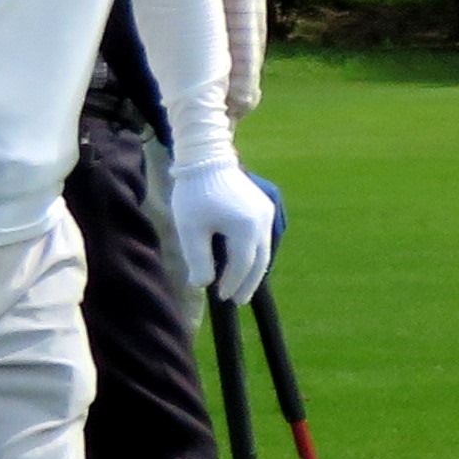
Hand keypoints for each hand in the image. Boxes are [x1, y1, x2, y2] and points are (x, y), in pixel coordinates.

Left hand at [167, 156, 279, 305]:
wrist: (206, 159)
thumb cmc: (194, 194)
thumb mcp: (190, 229)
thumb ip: (198, 259)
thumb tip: (203, 284)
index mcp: (247, 228)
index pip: (242, 264)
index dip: (232, 283)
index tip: (221, 297)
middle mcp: (264, 221)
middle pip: (260, 260)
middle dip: (249, 282)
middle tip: (238, 299)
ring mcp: (267, 212)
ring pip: (265, 248)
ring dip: (254, 268)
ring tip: (244, 284)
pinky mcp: (265, 206)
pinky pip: (265, 236)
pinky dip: (257, 253)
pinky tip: (247, 261)